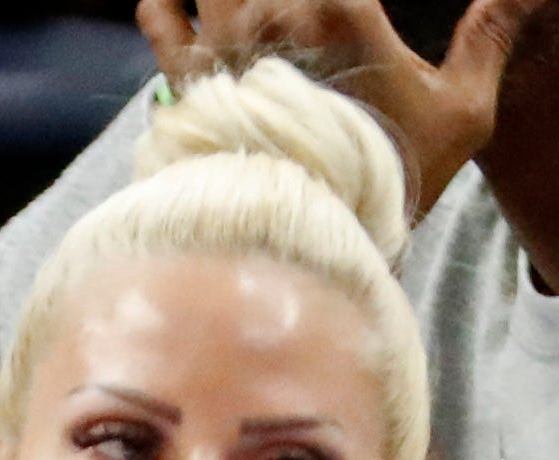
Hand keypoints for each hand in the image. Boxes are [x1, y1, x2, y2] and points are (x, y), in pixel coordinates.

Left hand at [135, 0, 549, 212]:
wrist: (306, 243)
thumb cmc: (389, 178)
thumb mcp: (462, 110)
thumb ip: (490, 37)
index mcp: (344, 14)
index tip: (348, 8)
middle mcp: (277, 21)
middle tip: (300, 17)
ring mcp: (226, 52)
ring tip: (251, 5)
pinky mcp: (186, 88)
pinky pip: (161, 27)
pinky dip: (162, 7)